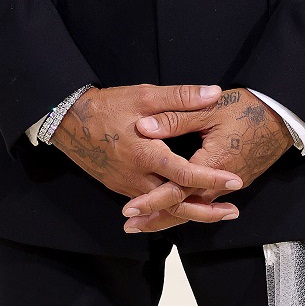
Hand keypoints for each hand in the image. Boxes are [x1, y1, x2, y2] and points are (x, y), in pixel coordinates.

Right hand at [53, 84, 243, 224]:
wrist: (68, 121)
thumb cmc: (107, 106)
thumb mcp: (144, 95)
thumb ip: (181, 97)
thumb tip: (214, 93)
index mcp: (145, 154)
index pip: (185, 174)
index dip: (212, 179)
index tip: (236, 181)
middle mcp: (136, 176)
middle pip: (175, 204)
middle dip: (206, 212)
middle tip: (232, 212)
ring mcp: (126, 186)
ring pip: (162, 208)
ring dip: (189, 212)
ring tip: (216, 212)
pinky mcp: (120, 186)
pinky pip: (149, 203)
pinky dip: (169, 207)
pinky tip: (184, 204)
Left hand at [121, 88, 292, 233]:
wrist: (284, 115)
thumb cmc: (248, 108)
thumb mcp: (209, 109)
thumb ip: (175, 119)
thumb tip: (143, 127)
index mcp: (212, 165)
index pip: (176, 191)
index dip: (151, 202)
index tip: (129, 210)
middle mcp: (223, 182)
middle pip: (185, 209)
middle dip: (157, 219)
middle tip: (130, 226)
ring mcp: (232, 185)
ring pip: (197, 208)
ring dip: (172, 216)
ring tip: (147, 222)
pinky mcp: (238, 181)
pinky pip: (209, 200)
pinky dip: (190, 207)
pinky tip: (178, 207)